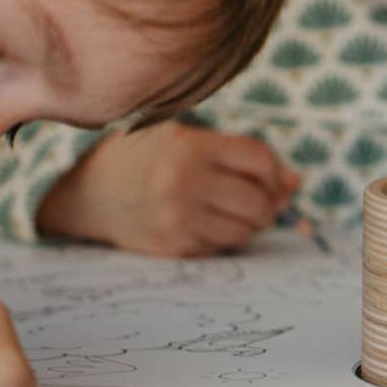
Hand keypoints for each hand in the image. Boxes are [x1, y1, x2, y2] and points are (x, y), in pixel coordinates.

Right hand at [37, 123, 299, 257]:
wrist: (90, 191)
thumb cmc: (150, 156)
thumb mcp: (190, 138)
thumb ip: (243, 155)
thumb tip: (296, 184)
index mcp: (191, 147)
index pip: (259, 161)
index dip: (274, 170)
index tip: (268, 176)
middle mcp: (183, 183)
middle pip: (258, 201)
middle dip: (268, 203)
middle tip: (259, 199)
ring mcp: (175, 219)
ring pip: (245, 230)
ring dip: (252, 223)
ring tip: (235, 211)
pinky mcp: (170, 248)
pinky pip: (221, 247)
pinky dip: (227, 237)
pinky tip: (210, 223)